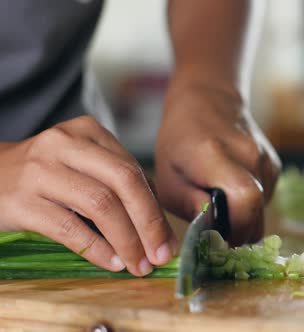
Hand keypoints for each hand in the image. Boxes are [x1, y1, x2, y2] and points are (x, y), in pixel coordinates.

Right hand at [0, 116, 175, 275]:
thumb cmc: (47, 174)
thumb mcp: (82, 164)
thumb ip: (118, 185)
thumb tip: (159, 228)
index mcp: (88, 131)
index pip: (133, 170)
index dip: (156, 209)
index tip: (168, 240)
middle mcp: (65, 144)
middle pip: (124, 182)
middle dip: (149, 223)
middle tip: (160, 254)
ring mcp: (41, 170)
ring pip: (100, 205)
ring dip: (126, 240)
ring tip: (138, 264)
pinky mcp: (21, 201)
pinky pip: (69, 228)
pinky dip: (96, 248)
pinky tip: (110, 262)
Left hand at [154, 82, 280, 245]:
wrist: (208, 101)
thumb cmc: (179, 142)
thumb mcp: (168, 178)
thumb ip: (191, 206)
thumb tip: (214, 235)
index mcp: (216, 155)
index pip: (245, 200)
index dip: (235, 228)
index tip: (216, 241)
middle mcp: (249, 155)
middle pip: (257, 213)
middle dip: (238, 232)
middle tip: (216, 235)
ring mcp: (266, 159)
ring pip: (262, 210)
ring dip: (243, 218)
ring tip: (220, 205)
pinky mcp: (274, 164)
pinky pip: (265, 199)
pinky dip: (250, 205)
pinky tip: (231, 191)